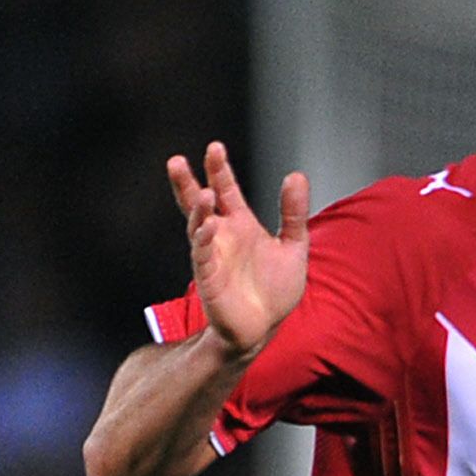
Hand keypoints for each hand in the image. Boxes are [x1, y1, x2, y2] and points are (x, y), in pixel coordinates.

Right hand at [166, 140, 307, 356]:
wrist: (264, 327)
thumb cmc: (274, 290)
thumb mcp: (293, 246)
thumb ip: (294, 213)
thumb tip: (296, 175)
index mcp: (240, 225)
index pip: (226, 190)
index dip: (220, 170)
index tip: (215, 148)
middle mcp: (221, 236)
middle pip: (199, 203)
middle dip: (189, 183)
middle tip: (178, 161)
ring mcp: (212, 255)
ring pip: (196, 226)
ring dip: (197, 210)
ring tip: (204, 193)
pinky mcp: (208, 277)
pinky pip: (202, 254)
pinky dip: (204, 238)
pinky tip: (208, 224)